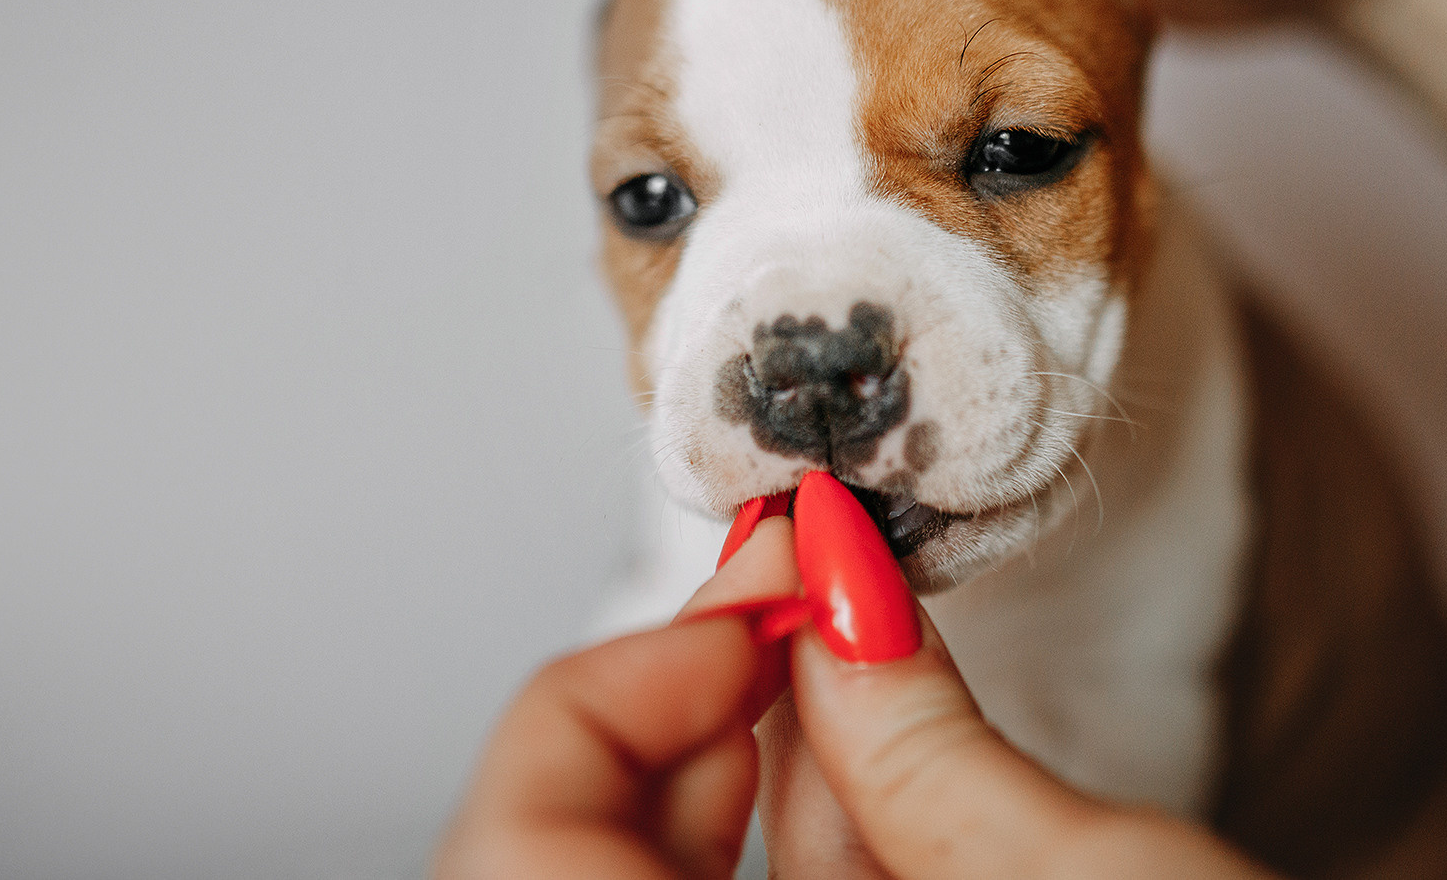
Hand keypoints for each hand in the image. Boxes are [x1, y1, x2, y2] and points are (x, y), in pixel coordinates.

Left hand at [440, 505, 1277, 878]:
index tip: (755, 597)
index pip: (521, 848)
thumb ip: (925, 749)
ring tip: (854, 653)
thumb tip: (842, 597)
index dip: (623, 687)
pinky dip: (811, 843)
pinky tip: (884, 764)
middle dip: (690, 705)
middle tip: (795, 593)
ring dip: (755, 762)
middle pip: (577, 857)